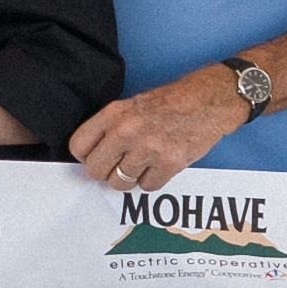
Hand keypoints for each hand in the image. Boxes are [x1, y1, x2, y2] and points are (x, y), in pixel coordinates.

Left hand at [67, 67, 247, 191]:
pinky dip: (152, 180)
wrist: (208, 100)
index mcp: (114, 113)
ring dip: (129, 178)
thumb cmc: (171, 102)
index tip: (94, 157)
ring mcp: (148, 149)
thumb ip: (110, 127)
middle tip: (117, 166)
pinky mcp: (169, 163)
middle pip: (95, 170)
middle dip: (104, 172)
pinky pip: (147, 187)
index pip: (79, 146)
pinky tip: (158, 165)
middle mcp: (127, 131)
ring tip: (141, 164)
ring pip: (119, 183)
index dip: (86, 156)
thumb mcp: (132, 104)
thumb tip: (92, 154)